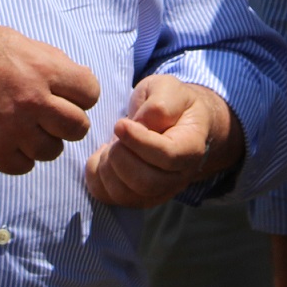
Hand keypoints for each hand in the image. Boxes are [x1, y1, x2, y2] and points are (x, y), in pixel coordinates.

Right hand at [0, 25, 98, 173]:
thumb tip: (84, 77)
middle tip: (47, 116)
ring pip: (53, 150)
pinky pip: (25, 166)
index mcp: (41, 68)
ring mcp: (13, 130)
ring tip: (21, 126)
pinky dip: (19, 156)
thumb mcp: (13, 41)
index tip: (64, 94)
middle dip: (67, 122)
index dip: (80, 95)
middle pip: (78, 127)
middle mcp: (32, 101)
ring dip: (42, 141)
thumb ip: (50, 59)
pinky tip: (5, 138)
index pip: (90, 92)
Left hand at [85, 75, 239, 207]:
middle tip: (116, 134)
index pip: (168, 156)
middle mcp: (178, 176)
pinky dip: (96, 177)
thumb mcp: (168, 88)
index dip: (140, 142)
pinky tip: (102, 156)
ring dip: (108, 167)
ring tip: (111, 144)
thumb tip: (142, 125)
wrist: (173, 120)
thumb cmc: (170, 103)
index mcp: (191, 147)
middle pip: (147, 183)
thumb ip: (159, 104)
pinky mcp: (136, 197)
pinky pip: (109, 198)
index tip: (120, 124)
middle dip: (121, 157)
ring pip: (127, 195)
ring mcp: (157, 191)